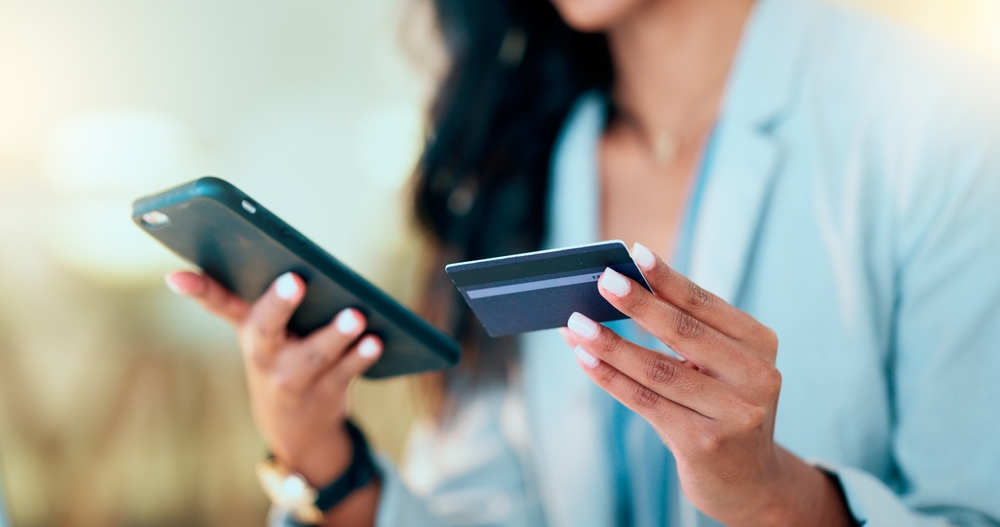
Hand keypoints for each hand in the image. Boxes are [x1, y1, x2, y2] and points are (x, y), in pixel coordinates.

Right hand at [166, 271, 381, 487]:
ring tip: (355, 315)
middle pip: (266, 327)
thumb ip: (275, 300)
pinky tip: (375, 341)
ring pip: (314, 353)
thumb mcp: (268, 335)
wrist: (296, 430)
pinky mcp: (324, 394)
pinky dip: (360, 357)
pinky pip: (344, 373)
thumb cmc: (284, 360)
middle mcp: (265, 355)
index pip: (216, 303)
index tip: (175, 276)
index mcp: (249, 329)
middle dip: (279, 304)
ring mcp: (292, 378)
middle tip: (295, 281)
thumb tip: (306, 263)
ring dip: (335, 334)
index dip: (196, 288)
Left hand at [561, 243, 852, 526]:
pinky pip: (646, 403)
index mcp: (761, 344)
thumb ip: (684, 332)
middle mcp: (756, 377)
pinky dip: (610, 378)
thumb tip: (617, 293)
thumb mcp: (721, 366)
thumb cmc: (722, 405)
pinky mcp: (704, 443)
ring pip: (658, 370)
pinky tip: (584, 360)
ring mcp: (733, 414)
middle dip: (638, 304)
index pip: (707, 305)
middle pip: (685, 333)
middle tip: (601, 279)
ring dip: (610, 344)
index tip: (635, 253)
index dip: (669, 279)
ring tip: (575, 324)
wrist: (749, 480)